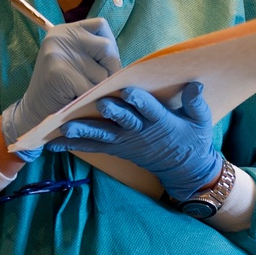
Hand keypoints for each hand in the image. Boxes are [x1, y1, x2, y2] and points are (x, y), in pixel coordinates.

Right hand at [1, 18, 120, 161]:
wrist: (34, 112)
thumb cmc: (63, 90)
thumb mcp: (77, 62)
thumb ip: (95, 53)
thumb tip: (128, 61)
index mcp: (66, 30)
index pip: (101, 25)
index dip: (110, 46)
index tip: (105, 64)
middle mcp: (60, 36)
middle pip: (107, 47)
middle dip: (111, 70)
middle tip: (99, 85)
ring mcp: (57, 53)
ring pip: (102, 72)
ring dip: (99, 89)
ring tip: (82, 94)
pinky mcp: (59, 72)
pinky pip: (92, 88)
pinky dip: (91, 100)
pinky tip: (78, 102)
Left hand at [48, 81, 221, 200]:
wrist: (184, 169)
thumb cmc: (193, 140)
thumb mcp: (201, 122)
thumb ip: (196, 104)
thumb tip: (195, 84)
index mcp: (161, 122)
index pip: (150, 110)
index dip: (139, 101)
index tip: (128, 92)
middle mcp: (140, 132)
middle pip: (123, 121)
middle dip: (110, 113)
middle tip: (96, 104)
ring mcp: (126, 141)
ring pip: (102, 135)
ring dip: (83, 131)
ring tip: (64, 128)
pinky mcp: (117, 148)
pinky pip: (94, 147)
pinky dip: (74, 145)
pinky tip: (54, 143)